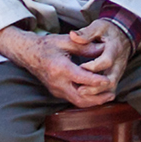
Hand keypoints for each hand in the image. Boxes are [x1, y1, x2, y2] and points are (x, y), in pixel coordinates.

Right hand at [0, 25, 119, 108]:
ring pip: (77, 101)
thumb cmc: (47, 45)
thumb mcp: (66, 40)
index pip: (81, 79)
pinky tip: (97, 94)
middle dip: (97, 98)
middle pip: (80, 97)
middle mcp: (57, 82)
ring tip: (108, 96)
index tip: (109, 81)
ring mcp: (56, 89)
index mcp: (60, 68)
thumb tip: (103, 49)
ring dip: (93, 101)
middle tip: (112, 93)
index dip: (96, 81)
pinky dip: (86, 99)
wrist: (28, 54)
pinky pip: (73, 99)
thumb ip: (85, 46)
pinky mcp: (56, 92)